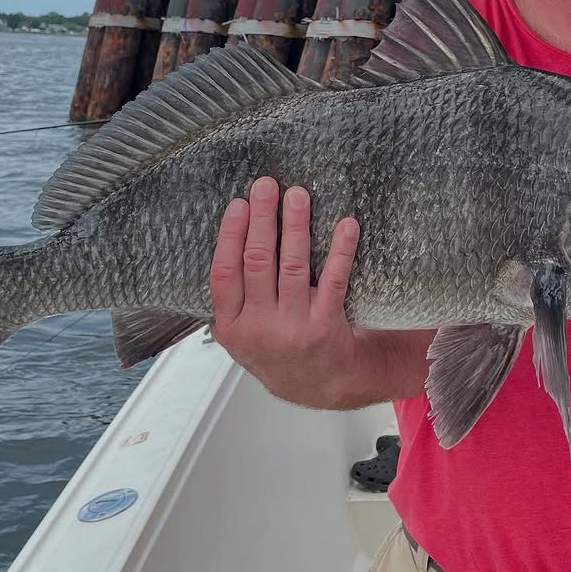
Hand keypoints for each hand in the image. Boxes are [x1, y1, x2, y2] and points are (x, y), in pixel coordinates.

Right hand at [208, 177, 361, 407]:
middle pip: (257, 262)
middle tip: (267, 185)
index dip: (230, 235)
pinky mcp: (326, 326)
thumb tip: (232, 236)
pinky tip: (346, 225)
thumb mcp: (242, 335)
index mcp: (231, 326)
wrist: (320, 386)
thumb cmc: (278, 349)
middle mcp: (259, 328)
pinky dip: (340, 250)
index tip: (239, 203)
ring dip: (296, 225)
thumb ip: (233, 299)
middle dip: (262, 218)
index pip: (224, 273)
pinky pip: (333, 280)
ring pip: (292, 265)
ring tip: (298, 195)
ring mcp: (293, 328)